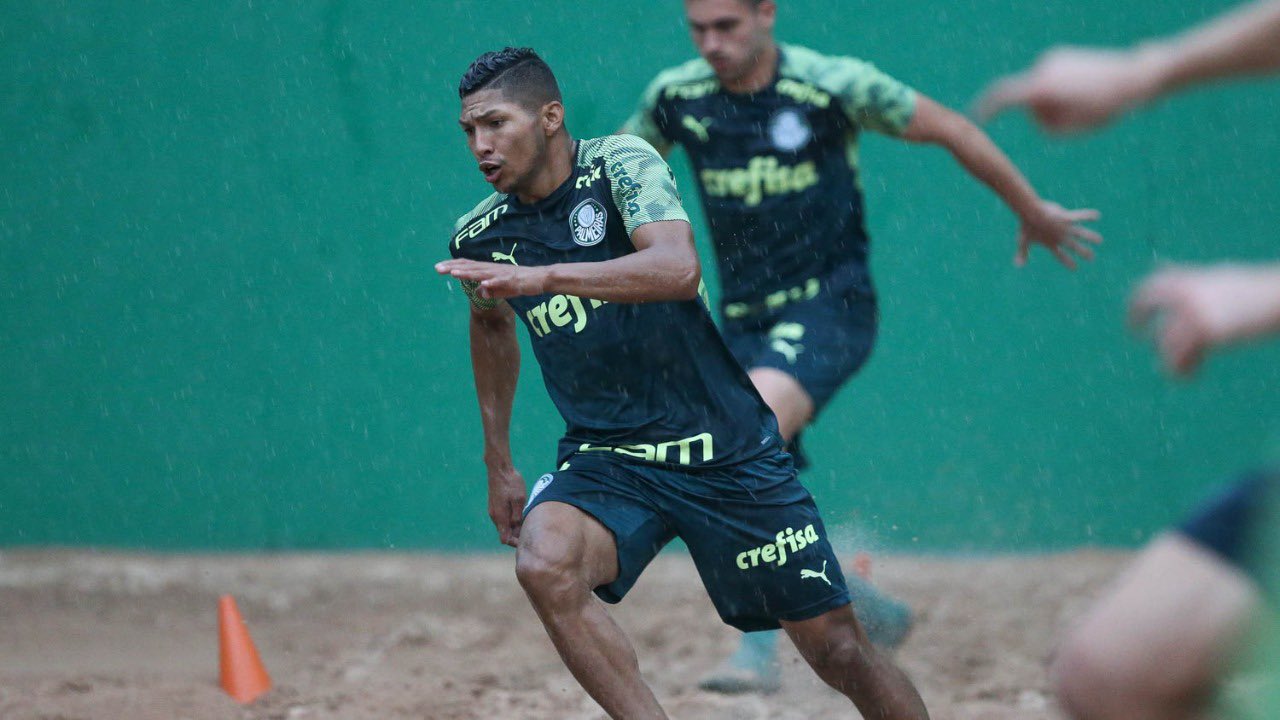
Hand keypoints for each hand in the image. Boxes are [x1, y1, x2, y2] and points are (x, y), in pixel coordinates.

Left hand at [436, 259, 547, 298]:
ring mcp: (501, 274)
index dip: (453, 266)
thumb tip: (477, 291)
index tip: (439, 268)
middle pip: (470, 267)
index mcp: (489, 270)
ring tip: (454, 273)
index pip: (468, 266)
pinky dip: (492, 282)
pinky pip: (500, 282)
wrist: (541, 278)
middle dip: (454, 267)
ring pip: (482, 272)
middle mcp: (492, 269)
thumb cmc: (521, 283)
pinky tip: (482, 284)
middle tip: (438, 268)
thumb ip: (490, 290)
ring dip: (468, 273)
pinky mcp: (512, 280)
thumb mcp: (502, 289)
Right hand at [486, 463, 526, 546]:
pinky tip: (521, 514)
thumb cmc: (511, 483)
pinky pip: (503, 518)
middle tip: (530, 532)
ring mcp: (494, 511)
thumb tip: (517, 529)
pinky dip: (511, 520)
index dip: (515, 543)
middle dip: (516, 535)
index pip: (505, 539)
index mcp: (500, 517)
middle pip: (505, 534)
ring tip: (527, 523)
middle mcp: (495, 516)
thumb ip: (517, 516)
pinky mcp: (495, 506)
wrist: (500, 469)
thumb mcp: (519, 500)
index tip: (526, 541)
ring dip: (514, 527)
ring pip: (504, 526)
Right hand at [974, 46, 1161, 132]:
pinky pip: (1050, 80)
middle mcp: (1042, 69)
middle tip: (1074, 120)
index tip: (974, 118)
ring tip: (1087, 102)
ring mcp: (1052, 59)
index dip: (985, 109)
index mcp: (1042, 88)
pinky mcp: (1062, 56)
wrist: (1136, 77)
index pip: (1003, 98)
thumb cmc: (1106, 107)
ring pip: (1039, 91)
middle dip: (1042, 113)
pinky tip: (1087, 91)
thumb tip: (1037, 114)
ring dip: (1054, 101)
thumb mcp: (1072, 130)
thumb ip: (1046, 127)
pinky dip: (1061, 90)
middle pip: (1027, 100)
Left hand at [1016, 200, 1101, 268]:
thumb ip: (1022, 253)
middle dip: (1083, 252)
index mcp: (1051, 243)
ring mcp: (1064, 228)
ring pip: (1080, 234)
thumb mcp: (1024, 241)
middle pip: (1073, 247)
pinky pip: (1079, 216)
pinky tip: (1097, 215)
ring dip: (1090, 237)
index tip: (1074, 268)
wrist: (1030, 213)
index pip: (1061, 256)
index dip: (1067, 262)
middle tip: (1091, 257)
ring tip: (1100, 240)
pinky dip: (1087, 216)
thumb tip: (1017, 265)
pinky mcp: (1066, 218)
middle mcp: (1060, 237)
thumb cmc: (1027, 226)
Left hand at [1129, 264, 1279, 375]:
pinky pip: (1182, 357)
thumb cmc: (1250, 288)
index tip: (1135, 317)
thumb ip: (1186, 276)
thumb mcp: (1215, 277)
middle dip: (1136, 321)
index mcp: (1187, 279)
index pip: (1148, 287)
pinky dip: (1182, 370)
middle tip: (1138, 336)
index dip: (1135, 303)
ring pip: (1164, 340)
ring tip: (1170, 370)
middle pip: (1145, 306)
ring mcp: (1194, 312)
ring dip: (1166, 357)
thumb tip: (1162, 267)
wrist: (1277, 297)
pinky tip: (1187, 376)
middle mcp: (1185, 293)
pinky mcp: (1208, 332)